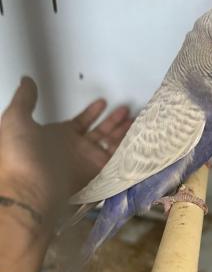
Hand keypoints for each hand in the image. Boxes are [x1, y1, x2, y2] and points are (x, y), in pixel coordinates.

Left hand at [0, 77, 131, 217]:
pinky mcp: (98, 173)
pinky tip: (134, 136)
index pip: (81, 123)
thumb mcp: (16, 121)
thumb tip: (27, 81)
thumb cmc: (22, 157)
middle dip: (113, 121)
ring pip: (110, 144)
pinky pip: (115, 158)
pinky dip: (126, 148)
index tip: (103, 103)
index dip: (92, 113)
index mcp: (59, 137)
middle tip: (126, 110)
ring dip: (122, 131)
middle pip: (100, 133)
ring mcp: (88, 162)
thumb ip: (24, 100)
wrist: (31, 189)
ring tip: (135, 119)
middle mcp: (76, 149)